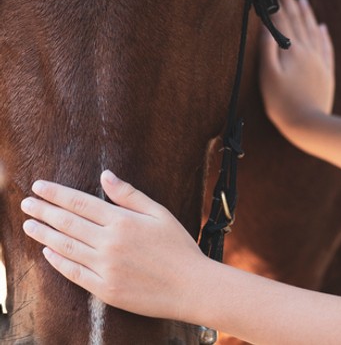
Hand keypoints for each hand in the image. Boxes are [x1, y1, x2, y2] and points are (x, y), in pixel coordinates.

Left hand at [20, 170, 208, 320]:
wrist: (190, 286)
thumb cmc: (179, 246)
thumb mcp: (159, 213)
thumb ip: (129, 195)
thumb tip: (106, 175)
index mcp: (123, 221)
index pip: (80, 203)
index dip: (56, 194)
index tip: (39, 186)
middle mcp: (110, 242)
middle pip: (68, 223)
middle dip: (44, 211)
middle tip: (26, 202)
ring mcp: (105, 267)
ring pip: (66, 247)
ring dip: (44, 234)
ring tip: (29, 225)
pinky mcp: (104, 288)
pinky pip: (73, 272)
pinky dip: (58, 261)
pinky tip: (48, 252)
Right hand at [259, 0, 334, 135]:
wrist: (309, 123)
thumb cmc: (281, 103)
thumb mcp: (267, 75)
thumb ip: (267, 48)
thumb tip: (266, 26)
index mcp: (292, 50)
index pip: (284, 20)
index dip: (279, 2)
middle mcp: (308, 51)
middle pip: (299, 21)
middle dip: (292, 2)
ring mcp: (319, 61)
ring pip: (314, 30)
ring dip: (308, 14)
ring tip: (303, 0)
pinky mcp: (327, 72)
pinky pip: (326, 47)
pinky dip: (323, 35)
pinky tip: (322, 28)